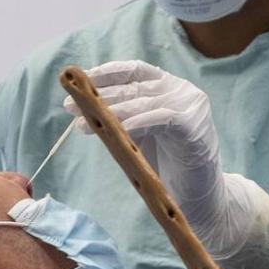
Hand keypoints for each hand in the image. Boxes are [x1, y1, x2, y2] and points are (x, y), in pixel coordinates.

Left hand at [63, 60, 224, 216]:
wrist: (197, 197)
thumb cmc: (165, 165)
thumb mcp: (139, 133)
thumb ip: (120, 116)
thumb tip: (81, 104)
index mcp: (167, 86)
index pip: (133, 71)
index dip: (104, 73)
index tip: (78, 82)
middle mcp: (181, 90)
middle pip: (134, 86)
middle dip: (99, 96)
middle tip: (70, 106)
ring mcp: (191, 106)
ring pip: (144, 101)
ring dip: (109, 112)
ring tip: (82, 123)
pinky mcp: (195, 126)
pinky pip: (162, 119)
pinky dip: (137, 123)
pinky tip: (115, 130)